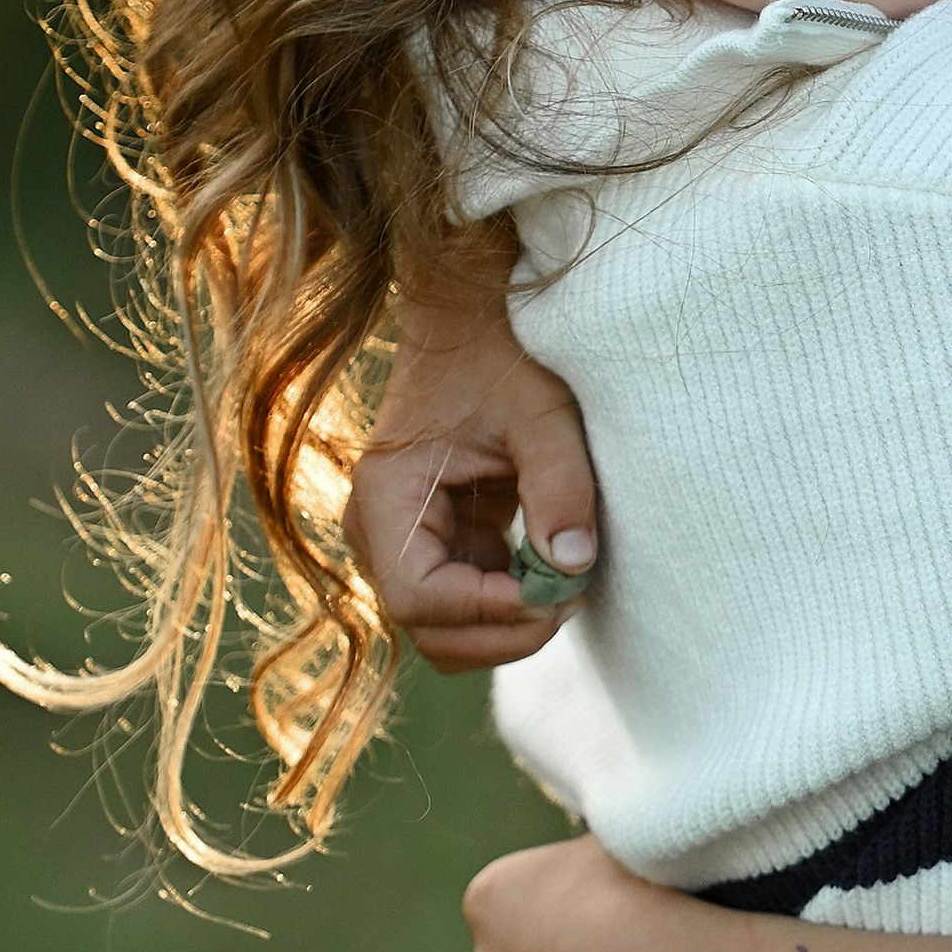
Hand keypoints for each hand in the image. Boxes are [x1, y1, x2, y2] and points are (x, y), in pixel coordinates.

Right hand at [341, 234, 599, 670]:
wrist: (474, 321)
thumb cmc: (503, 356)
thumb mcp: (542, 412)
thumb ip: (559, 484)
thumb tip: (573, 566)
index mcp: (386, 498)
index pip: (419, 598)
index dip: (487, 611)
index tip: (554, 592)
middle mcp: (378, 531)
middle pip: (427, 630)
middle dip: (502, 630)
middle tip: (571, 594)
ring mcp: (402, 543)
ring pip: (445, 628)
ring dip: (507, 622)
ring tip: (566, 580)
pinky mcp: (433, 544)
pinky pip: (465, 601)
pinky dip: (510, 600)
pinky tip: (551, 564)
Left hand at [464, 834, 658, 951]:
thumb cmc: (633, 891)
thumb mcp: (603, 843)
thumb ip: (581, 858)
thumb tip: (591, 860)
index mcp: (490, 900)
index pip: (517, 891)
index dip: (565, 888)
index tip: (606, 887)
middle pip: (528, 951)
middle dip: (566, 945)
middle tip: (627, 929)